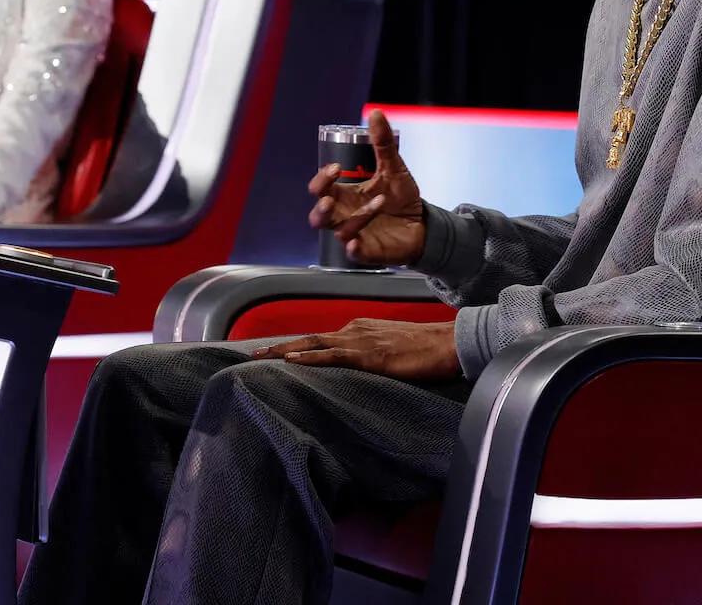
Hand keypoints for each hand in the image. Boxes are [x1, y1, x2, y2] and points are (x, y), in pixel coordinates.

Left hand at [253, 319, 460, 380]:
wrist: (448, 343)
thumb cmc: (426, 350)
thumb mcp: (393, 351)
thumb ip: (372, 356)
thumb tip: (358, 371)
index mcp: (360, 329)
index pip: (321, 339)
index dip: (296, 346)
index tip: (274, 353)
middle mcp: (355, 329)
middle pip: (310, 339)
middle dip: (280, 346)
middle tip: (253, 354)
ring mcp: (360, 340)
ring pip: (314, 344)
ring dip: (285, 350)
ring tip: (260, 357)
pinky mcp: (369, 355)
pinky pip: (332, 356)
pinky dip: (309, 358)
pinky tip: (291, 361)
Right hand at [308, 109, 425, 266]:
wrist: (423, 224)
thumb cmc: (400, 198)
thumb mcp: (394, 168)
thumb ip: (383, 144)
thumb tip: (376, 114)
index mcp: (344, 195)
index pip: (320, 189)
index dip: (322, 179)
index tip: (336, 168)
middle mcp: (344, 216)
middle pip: (318, 217)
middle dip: (320, 208)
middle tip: (330, 200)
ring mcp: (355, 235)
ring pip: (339, 232)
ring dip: (355, 218)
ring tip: (378, 203)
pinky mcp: (368, 252)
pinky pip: (353, 254)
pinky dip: (353, 248)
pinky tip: (356, 242)